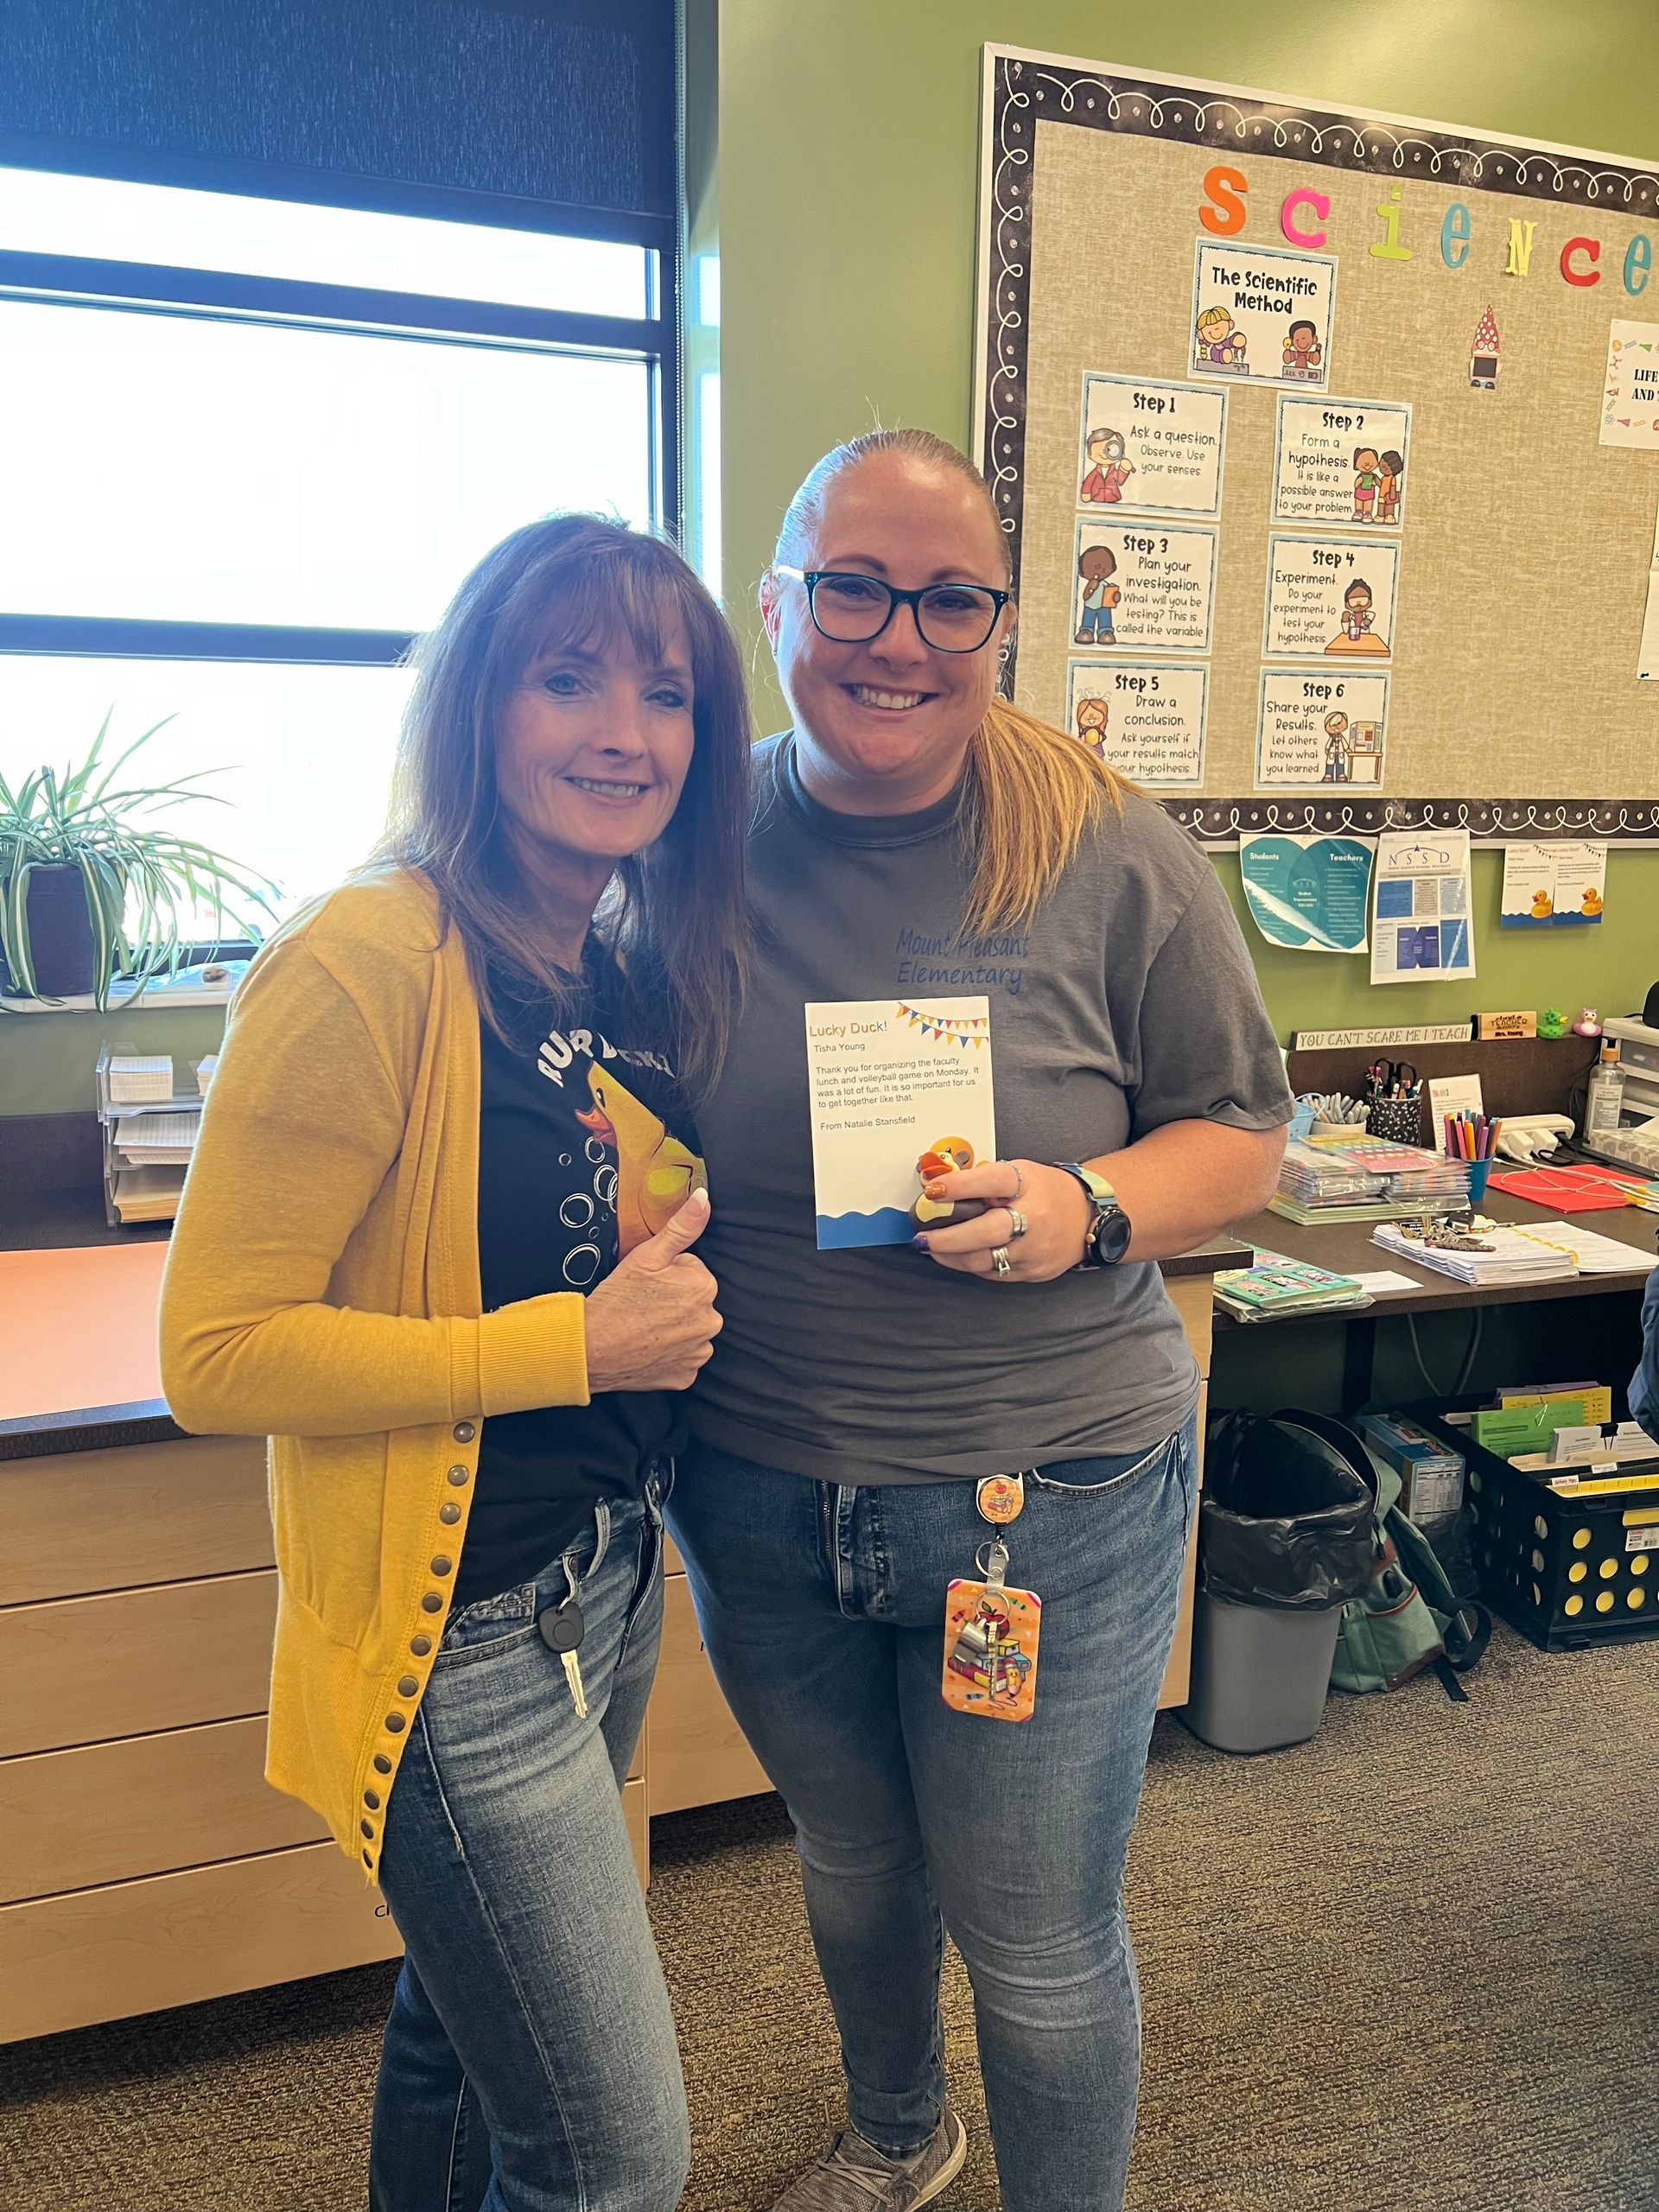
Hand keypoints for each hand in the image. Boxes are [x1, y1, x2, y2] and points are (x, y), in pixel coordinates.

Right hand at [582, 1190, 721, 1392]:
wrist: (590, 1348)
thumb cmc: (616, 1300)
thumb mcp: (648, 1255)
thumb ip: (682, 1226)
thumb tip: (704, 1199)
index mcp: (705, 1286)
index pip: (690, 1270)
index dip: (665, 1275)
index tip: (646, 1284)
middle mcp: (711, 1321)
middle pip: (692, 1301)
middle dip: (672, 1300)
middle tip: (641, 1305)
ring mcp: (699, 1352)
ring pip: (689, 1330)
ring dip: (671, 1327)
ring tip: (642, 1326)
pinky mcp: (686, 1375)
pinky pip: (681, 1358)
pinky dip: (667, 1354)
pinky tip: (646, 1347)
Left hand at [912, 1159, 1091, 1283]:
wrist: (1087, 1216)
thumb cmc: (1045, 1191)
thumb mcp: (1019, 1172)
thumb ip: (984, 1179)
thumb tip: (939, 1184)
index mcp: (1027, 1184)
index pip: (991, 1181)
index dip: (959, 1186)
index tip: (932, 1190)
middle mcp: (1033, 1217)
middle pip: (986, 1230)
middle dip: (947, 1237)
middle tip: (921, 1236)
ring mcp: (1034, 1248)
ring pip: (986, 1259)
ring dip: (951, 1256)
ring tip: (930, 1248)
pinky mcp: (1033, 1270)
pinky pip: (995, 1273)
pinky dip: (970, 1265)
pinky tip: (955, 1257)